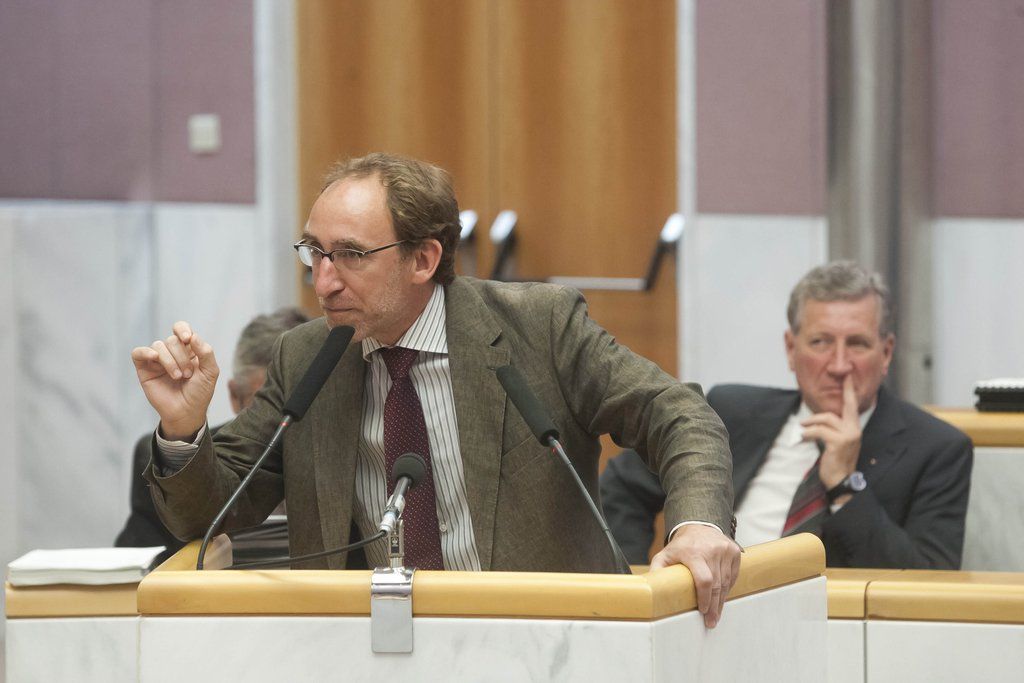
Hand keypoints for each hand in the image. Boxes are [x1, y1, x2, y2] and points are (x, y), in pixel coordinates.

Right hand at [131, 321, 218, 439]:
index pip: (181, 329)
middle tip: (187, 374)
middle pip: (172, 340)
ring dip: (170, 361)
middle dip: (182, 357)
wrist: (186, 412)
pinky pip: (138, 352)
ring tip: (178, 377)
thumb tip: (193, 336)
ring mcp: (157, 360)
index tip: (187, 339)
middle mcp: (172, 352)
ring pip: (158, 346)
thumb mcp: (210, 372)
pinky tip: (154, 358)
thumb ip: (206, 352)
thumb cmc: (199, 393)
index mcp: (188, 349)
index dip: (182, 329)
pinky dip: (145, 352)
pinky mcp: (144, 369)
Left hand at [650, 524, 740, 627]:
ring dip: (721, 600)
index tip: (703, 611)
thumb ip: (657, 570)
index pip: (704, 579)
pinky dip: (728, 588)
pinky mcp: (734, 551)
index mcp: (693, 552)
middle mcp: (712, 550)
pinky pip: (733, 575)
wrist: (698, 526)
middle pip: (717, 584)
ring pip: (727, 582)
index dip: (705, 598)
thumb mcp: (664, 555)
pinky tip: (721, 597)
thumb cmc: (680, 546)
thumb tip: (650, 589)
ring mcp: (725, 549)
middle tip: (711, 621)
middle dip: (714, 606)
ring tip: (716, 613)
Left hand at [801, 374, 861, 491]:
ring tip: (802, 427)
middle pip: (843, 407)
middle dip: (840, 393)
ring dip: (811, 422)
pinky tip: (802, 438)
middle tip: (837, 380)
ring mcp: (848, 436)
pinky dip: (807, 433)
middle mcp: (855, 430)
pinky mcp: (838, 442)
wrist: (841, 481)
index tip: (848, 375)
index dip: (850, 390)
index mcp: (855, 428)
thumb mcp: (839, 442)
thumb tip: (819, 418)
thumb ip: (834, 428)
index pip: (853, 406)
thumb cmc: (837, 461)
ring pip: (826, 419)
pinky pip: (818, 431)